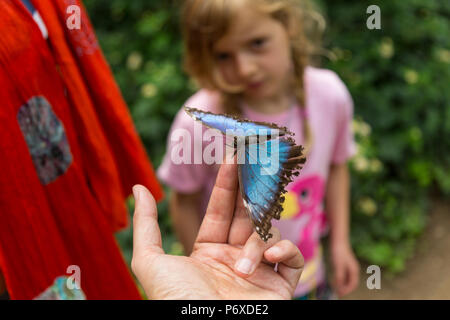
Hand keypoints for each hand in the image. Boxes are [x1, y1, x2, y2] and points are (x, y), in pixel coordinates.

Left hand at [131, 161, 303, 299]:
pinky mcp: (280, 287)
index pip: (221, 210)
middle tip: (255, 159)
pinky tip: (269, 258)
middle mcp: (234, 258)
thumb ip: (145, 225)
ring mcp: (259, 272)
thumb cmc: (176, 302)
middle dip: (250, 189)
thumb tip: (138, 188)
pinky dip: (285, 251)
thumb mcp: (150, 262)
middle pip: (247, 214)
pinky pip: (292, 259)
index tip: (232, 156)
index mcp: (208, 252)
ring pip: (268, 235)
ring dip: (257, 242)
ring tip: (241, 266)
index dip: (227, 183)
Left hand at [330, 242, 359, 296]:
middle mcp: (354, 269)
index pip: (353, 284)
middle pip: (351, 282)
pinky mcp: (345, 263)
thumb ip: (339, 277)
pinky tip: (335, 279)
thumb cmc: (339, 252)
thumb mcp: (338, 266)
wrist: (338, 240)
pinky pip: (344, 274)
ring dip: (343, 284)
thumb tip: (339, 287)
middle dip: (345, 288)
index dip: (347, 290)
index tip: (339, 294)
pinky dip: (341, 278)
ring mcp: (350, 266)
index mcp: (354, 270)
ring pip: (347, 278)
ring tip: (336, 287)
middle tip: (337, 292)